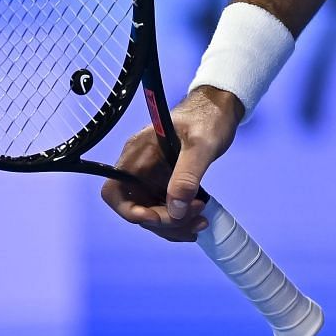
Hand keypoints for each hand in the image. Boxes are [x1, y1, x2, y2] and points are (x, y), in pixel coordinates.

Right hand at [99, 86, 244, 239]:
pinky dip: (179, 221)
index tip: (156, 218)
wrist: (222, 110)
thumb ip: (187, 175)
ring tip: (201, 222)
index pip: (114, 190)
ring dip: (174, 225)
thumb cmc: (209, 118)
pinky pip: (165, 211)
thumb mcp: (202, 144)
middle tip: (196, 216)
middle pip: (137, 209)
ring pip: (152, 214)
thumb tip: (176, 210)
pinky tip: (198, 221)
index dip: (128, 210)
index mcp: (138, 154)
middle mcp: (140, 169)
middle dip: (164, 220)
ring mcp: (152, 179)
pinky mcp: (166, 184)